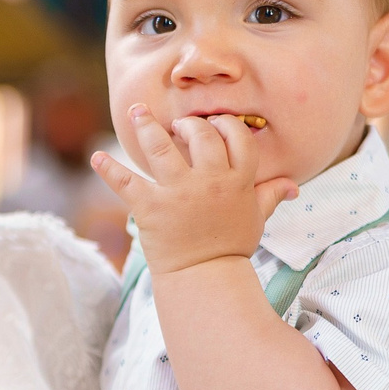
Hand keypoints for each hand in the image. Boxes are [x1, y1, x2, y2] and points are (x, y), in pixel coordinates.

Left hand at [90, 104, 297, 274]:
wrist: (205, 278)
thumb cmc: (230, 247)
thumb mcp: (256, 219)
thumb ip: (270, 195)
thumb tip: (293, 185)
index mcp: (237, 181)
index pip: (237, 137)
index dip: (225, 124)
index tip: (214, 123)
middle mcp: (210, 182)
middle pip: (201, 135)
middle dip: (189, 125)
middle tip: (178, 126)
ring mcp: (179, 193)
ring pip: (161, 148)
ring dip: (146, 126)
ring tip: (136, 112)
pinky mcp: (151, 208)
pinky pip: (126, 183)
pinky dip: (108, 169)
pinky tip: (95, 157)